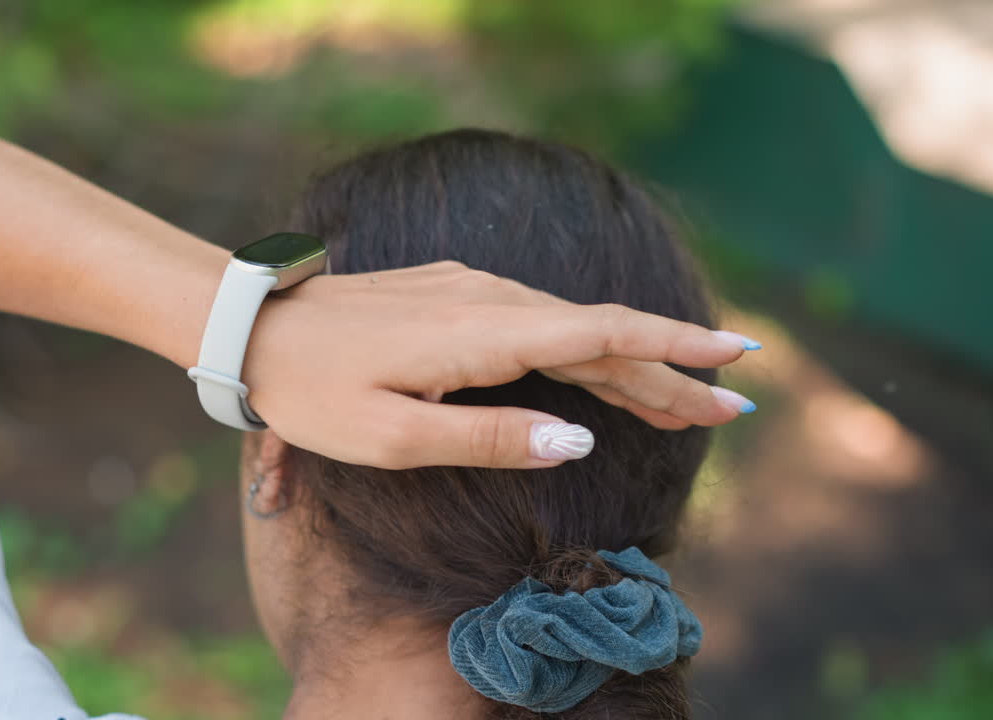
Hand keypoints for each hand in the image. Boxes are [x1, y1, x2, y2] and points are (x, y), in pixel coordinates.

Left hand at [242, 261, 754, 469]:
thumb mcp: (395, 438)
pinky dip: (580, 347)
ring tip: (682, 399)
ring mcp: (470, 288)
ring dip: (627, 363)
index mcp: (482, 335)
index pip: (603, 335)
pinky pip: (536, 319)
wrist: (254, 327)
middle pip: (599, 335)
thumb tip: (583, 439)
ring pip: (569, 327)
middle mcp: (488, 299)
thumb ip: (492, 438)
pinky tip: (600, 365)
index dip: (675, 349)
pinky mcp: (453, 290)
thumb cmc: (316, 392)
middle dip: (668, 373)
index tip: (739, 361)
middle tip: (730, 408)